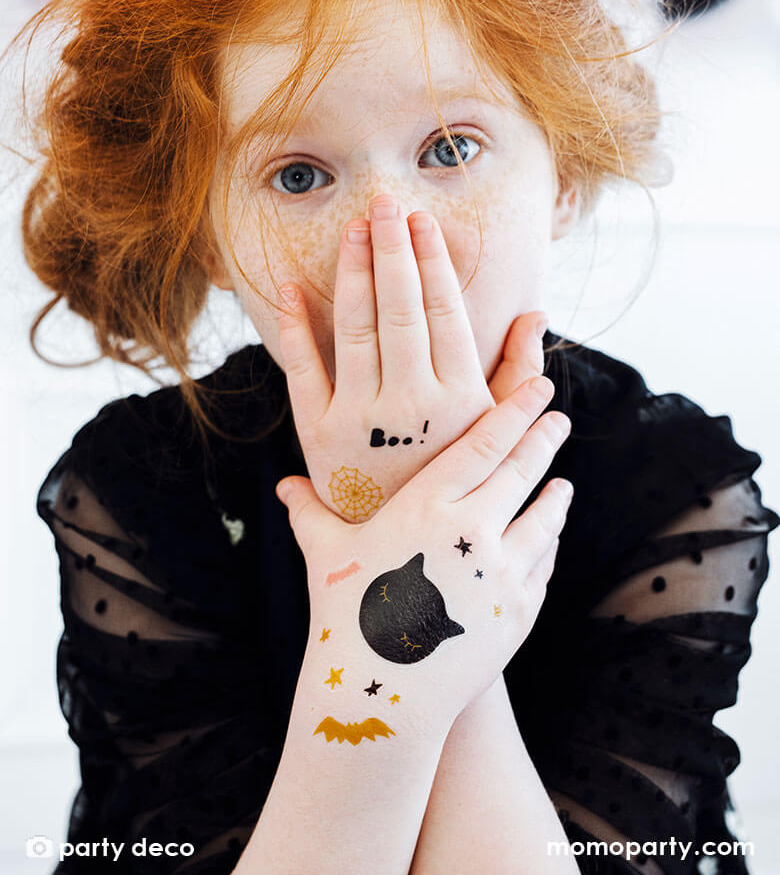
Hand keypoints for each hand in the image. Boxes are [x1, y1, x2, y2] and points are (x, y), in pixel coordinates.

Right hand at [275, 374, 572, 727]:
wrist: (381, 694)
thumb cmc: (345, 616)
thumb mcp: (325, 555)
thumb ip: (311, 513)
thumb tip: (285, 485)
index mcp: (426, 505)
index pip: (484, 444)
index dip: (516, 410)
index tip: (539, 386)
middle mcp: (471, 529)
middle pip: (521, 470)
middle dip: (544, 438)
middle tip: (558, 416)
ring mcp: (501, 572)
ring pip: (542, 517)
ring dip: (555, 494)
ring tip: (563, 481)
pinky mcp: (519, 611)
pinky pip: (543, 563)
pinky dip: (549, 542)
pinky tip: (550, 534)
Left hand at [276, 193, 545, 522]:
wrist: (402, 545)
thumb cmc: (453, 474)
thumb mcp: (494, 428)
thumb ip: (516, 371)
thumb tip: (536, 315)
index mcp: (458, 396)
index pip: (443, 312)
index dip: (431, 262)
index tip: (422, 222)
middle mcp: (409, 402)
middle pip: (398, 309)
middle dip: (392, 250)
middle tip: (385, 203)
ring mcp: (359, 416)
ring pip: (354, 328)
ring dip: (353, 273)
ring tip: (354, 229)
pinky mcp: (318, 432)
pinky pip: (303, 369)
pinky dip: (295, 327)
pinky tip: (292, 287)